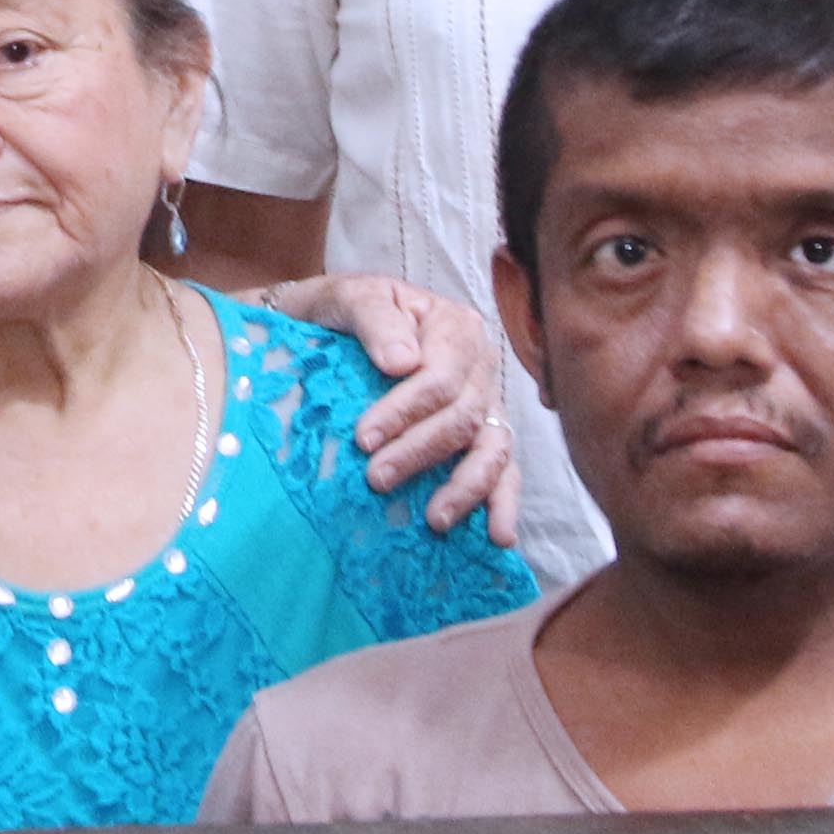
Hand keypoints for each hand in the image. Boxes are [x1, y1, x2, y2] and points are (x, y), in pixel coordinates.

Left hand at [273, 271, 519, 543]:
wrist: (331, 325)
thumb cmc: (342, 312)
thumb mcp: (350, 298)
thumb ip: (376, 321)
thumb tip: (402, 363)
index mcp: (455, 327)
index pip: (441, 377)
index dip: (406, 410)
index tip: (364, 438)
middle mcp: (480, 367)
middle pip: (464, 417)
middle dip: (421, 453)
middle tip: (377, 480)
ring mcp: (485, 403)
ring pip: (492, 449)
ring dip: (467, 487)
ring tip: (437, 519)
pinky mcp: (481, 437)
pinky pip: (501, 469)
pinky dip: (502, 502)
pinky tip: (498, 534)